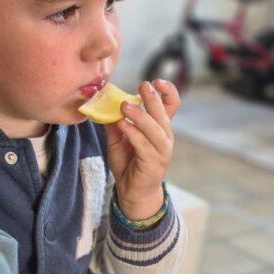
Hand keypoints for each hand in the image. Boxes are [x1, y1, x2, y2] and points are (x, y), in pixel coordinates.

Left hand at [104, 79, 179, 220]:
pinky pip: (144, 145)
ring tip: (124, 106)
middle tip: (143, 85)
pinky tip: (123, 125)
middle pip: (163, 114)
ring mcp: (161, 151)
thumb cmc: (129, 164)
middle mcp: (165, 137)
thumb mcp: (118, 140)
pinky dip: (133, 133)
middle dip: (153, 99)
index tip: (156, 82)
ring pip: (155, 129)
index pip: (171, 105)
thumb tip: (102, 105)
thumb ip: (114, 123)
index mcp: (159, 128)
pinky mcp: (153, 163)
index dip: (168, 92)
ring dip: (140, 116)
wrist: (133, 192)